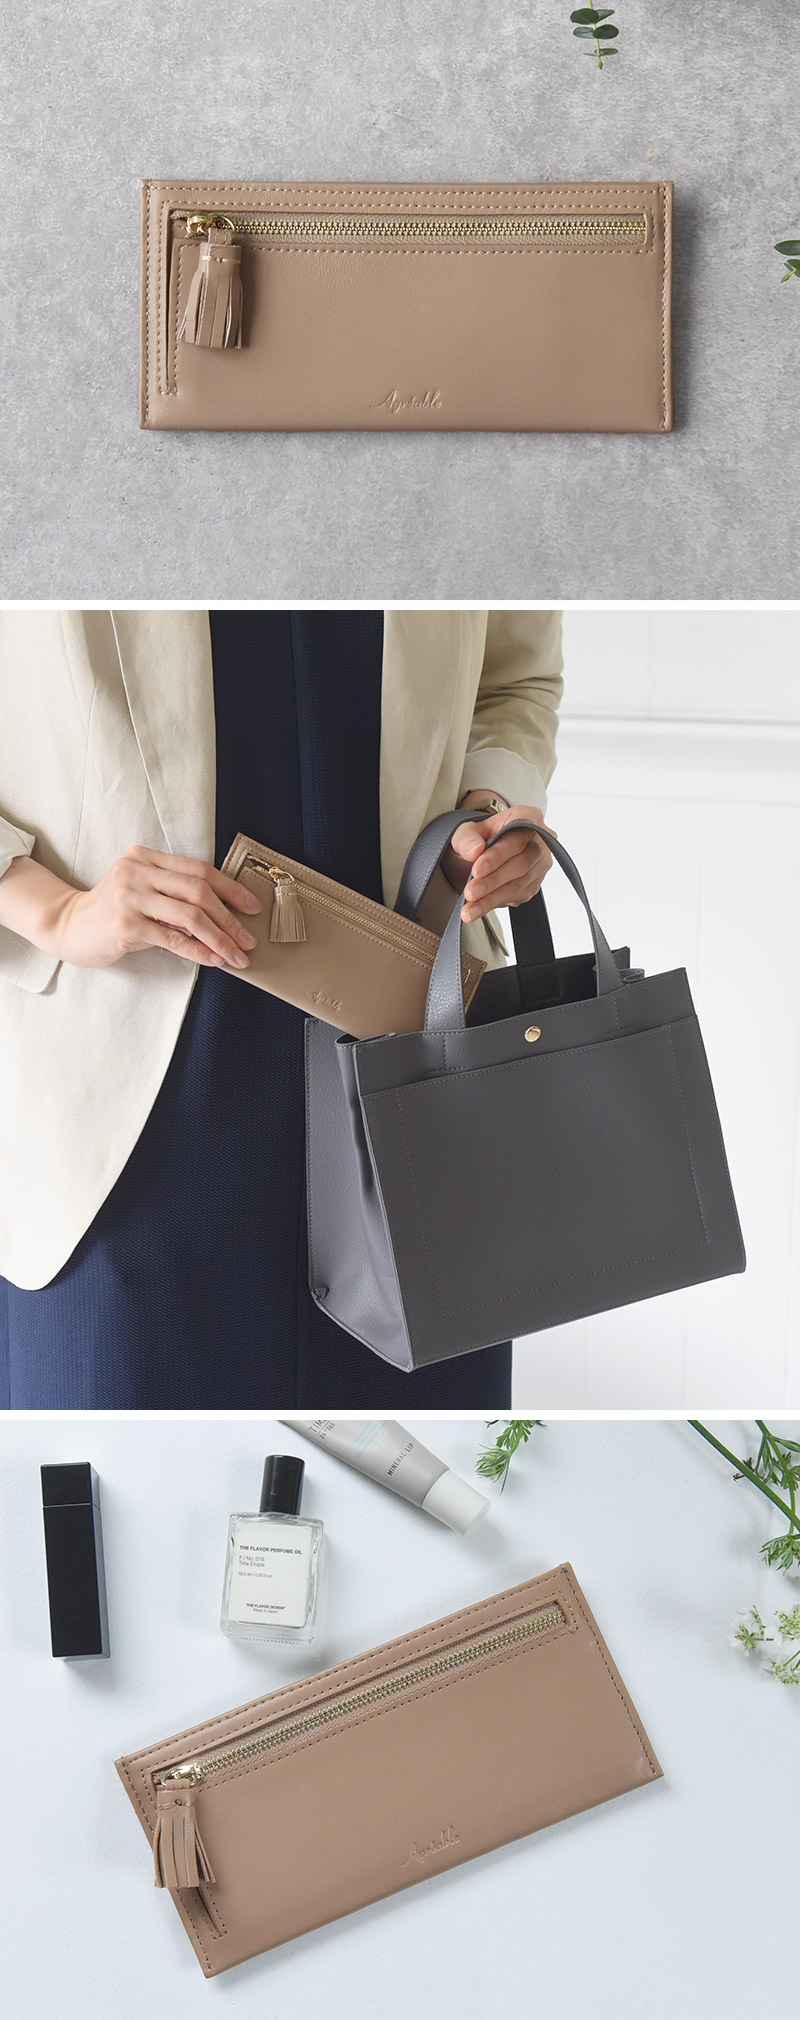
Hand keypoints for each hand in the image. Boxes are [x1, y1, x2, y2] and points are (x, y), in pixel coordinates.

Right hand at [47, 847, 261, 968]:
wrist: (69, 926)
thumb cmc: (114, 912)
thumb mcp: (144, 892)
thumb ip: (176, 895)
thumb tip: (226, 917)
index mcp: (145, 857)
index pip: (199, 869)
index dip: (231, 888)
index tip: (252, 907)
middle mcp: (137, 870)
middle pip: (199, 891)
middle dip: (230, 918)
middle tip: (248, 939)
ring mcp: (130, 896)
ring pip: (190, 915)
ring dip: (220, 938)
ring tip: (236, 955)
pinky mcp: (125, 923)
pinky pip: (173, 939)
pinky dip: (198, 951)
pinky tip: (212, 960)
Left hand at [442, 806, 554, 922]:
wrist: (478, 856)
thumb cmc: (476, 839)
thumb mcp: (464, 833)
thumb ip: (467, 838)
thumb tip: (475, 850)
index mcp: (528, 817)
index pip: (516, 839)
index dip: (497, 856)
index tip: (476, 870)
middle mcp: (541, 840)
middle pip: (521, 864)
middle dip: (492, 880)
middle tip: (470, 892)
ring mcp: (540, 864)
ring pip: (519, 884)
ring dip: (491, 898)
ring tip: (469, 908)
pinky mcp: (534, 884)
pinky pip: (517, 896)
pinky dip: (493, 904)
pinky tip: (476, 909)